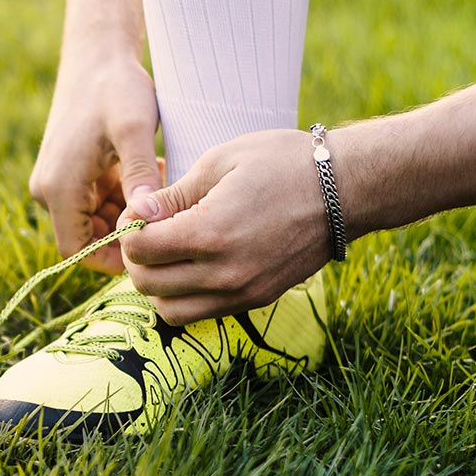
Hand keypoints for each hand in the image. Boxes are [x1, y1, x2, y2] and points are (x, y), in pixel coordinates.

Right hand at [28, 54, 162, 272]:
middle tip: (166, 218)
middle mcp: (49, 189)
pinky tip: (150, 177)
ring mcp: (57, 181)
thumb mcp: (134, 129)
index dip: (113, 259)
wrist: (97, 55)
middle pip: (87, 238)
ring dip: (128, 214)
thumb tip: (149, 218)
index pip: (77, 251)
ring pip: (95, 221)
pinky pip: (96, 202)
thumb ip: (140, 174)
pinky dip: (123, 197)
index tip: (153, 247)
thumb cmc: (115, 87)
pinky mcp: (70, 172)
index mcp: (57, 188)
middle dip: (126, 234)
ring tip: (161, 191)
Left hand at [117, 127, 330, 323]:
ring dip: (159, 286)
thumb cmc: (282, 163)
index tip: (141, 212)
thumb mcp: (219, 162)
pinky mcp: (257, 300)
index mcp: (210, 234)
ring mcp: (242, 293)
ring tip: (169, 254)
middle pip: (147, 286)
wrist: (346, 190)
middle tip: (149, 233)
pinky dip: (187, 296)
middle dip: (137, 259)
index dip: (129, 229)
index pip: (139, 250)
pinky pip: (203, 313)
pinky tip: (195, 265)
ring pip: (170, 311)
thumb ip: (173, 195)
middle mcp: (224, 274)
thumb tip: (137, 213)